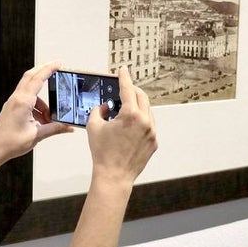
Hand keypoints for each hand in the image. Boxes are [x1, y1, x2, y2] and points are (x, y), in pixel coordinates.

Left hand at [0, 61, 71, 172]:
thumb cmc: (10, 143)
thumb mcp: (36, 135)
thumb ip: (54, 129)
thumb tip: (68, 127)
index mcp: (23, 102)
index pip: (38, 79)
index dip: (49, 69)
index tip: (58, 64)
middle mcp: (17, 99)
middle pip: (31, 77)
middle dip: (44, 71)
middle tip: (56, 69)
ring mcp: (13, 102)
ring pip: (30, 91)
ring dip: (43, 100)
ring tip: (50, 117)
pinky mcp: (12, 108)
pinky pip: (27, 100)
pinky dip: (37, 106)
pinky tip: (41, 121)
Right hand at [85, 67, 157, 187]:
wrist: (114, 175)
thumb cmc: (102, 153)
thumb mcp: (93, 126)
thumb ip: (98, 110)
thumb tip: (104, 106)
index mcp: (130, 114)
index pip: (128, 89)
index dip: (124, 77)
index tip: (123, 70)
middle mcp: (144, 121)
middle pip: (141, 97)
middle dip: (133, 90)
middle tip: (125, 88)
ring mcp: (152, 132)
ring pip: (147, 110)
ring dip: (138, 105)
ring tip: (127, 107)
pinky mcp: (154, 141)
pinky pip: (150, 124)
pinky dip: (142, 120)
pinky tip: (132, 124)